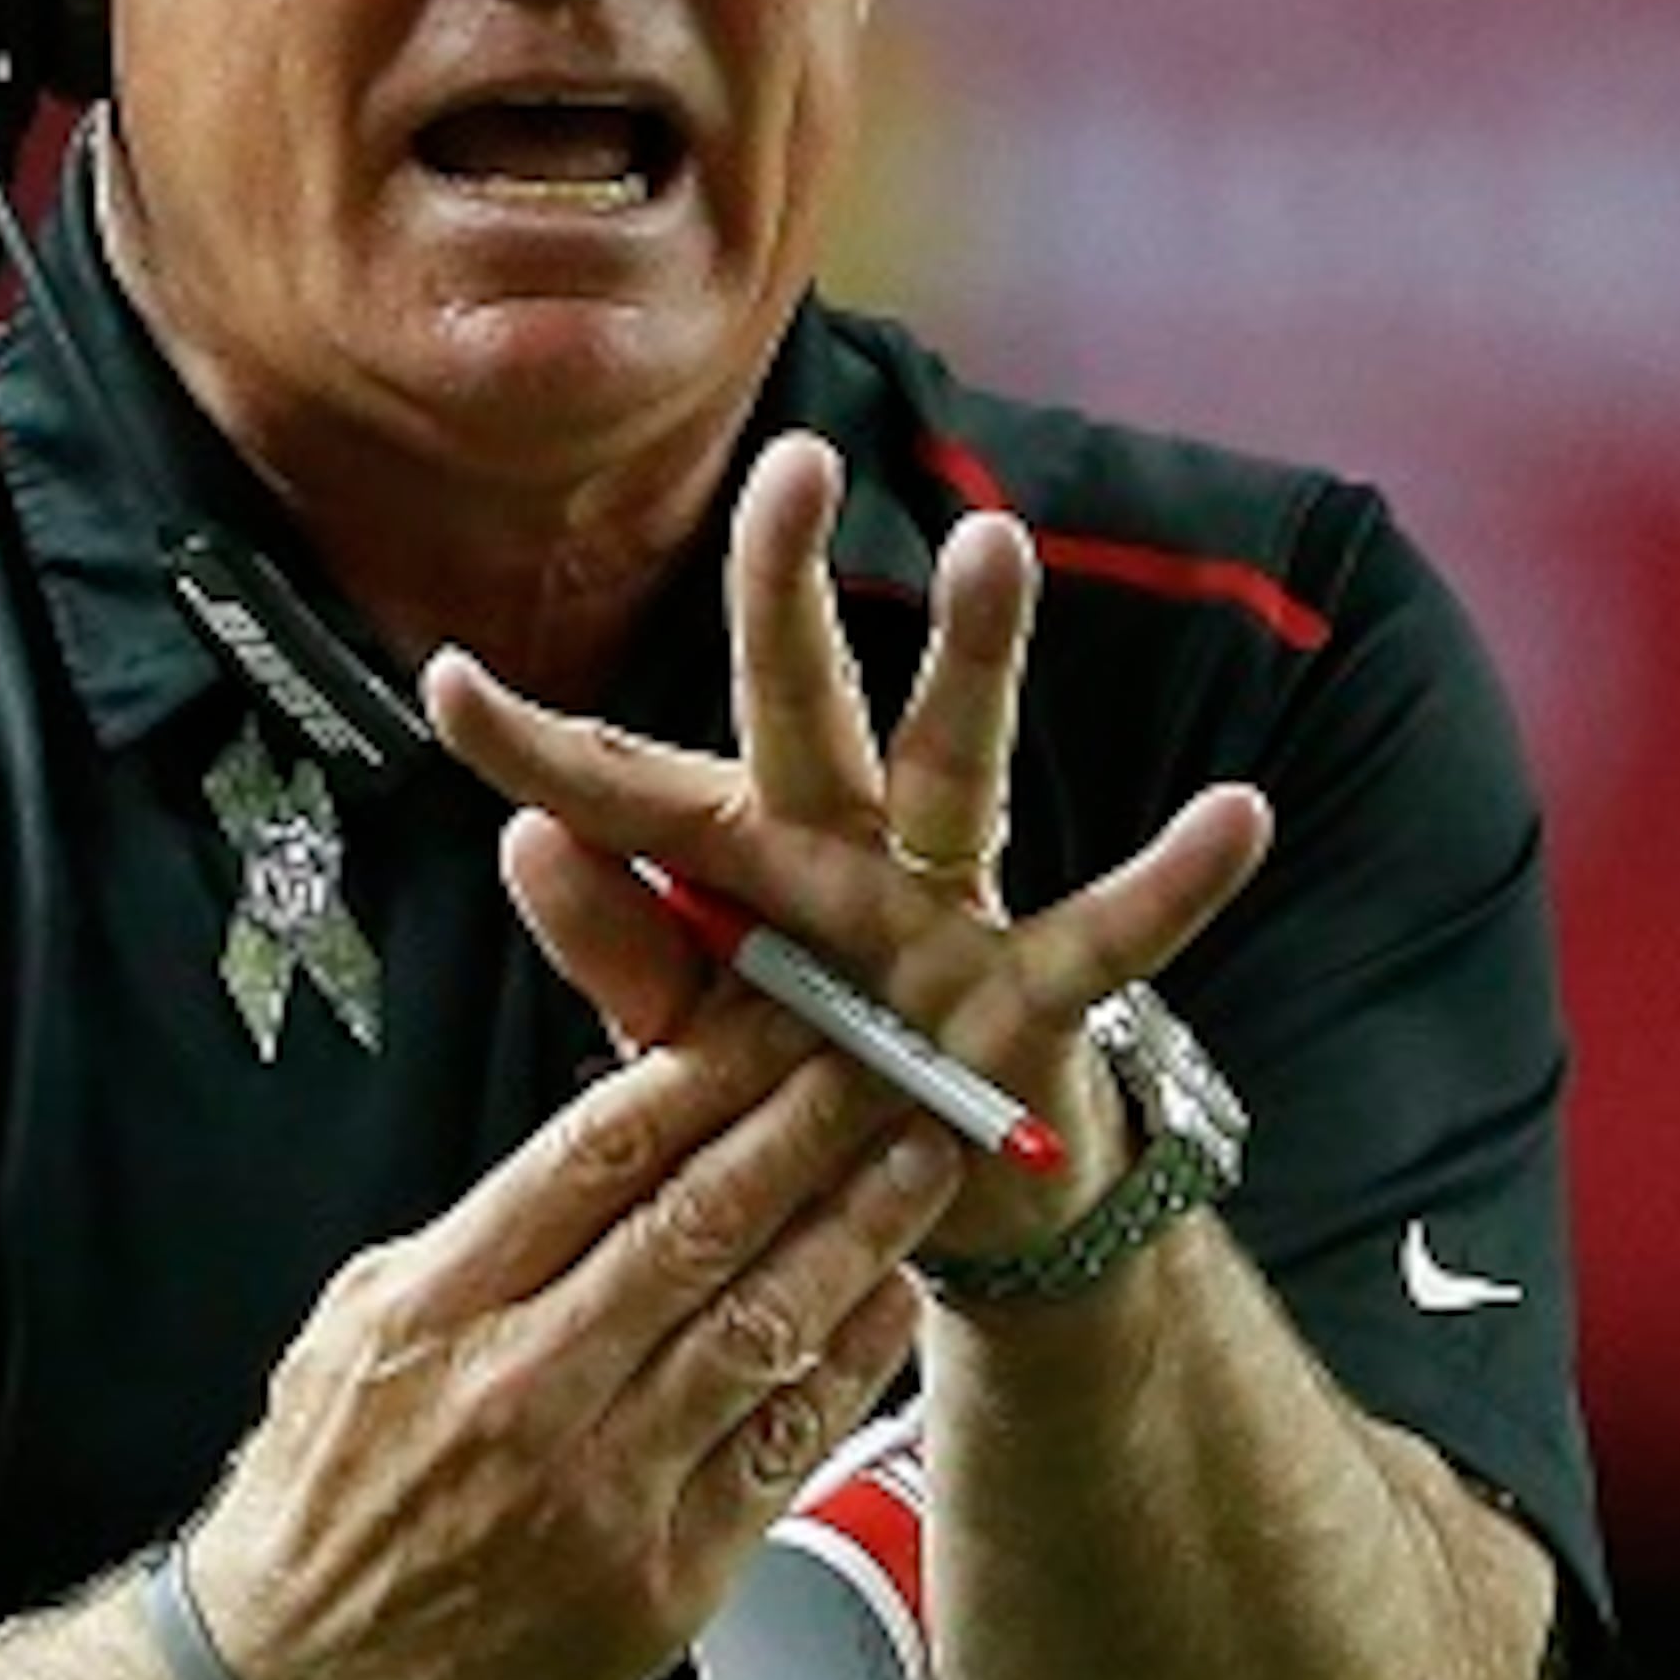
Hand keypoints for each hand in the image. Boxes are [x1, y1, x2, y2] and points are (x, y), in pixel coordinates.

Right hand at [180, 974, 972, 1679]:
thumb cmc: (326, 1510)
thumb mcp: (355, 1334)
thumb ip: (478, 1242)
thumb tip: (601, 1146)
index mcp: (435, 1310)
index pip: (599, 1151)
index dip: (713, 1063)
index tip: (783, 1006)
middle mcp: (520, 1390)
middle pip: (700, 1217)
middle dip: (811, 1117)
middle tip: (889, 1052)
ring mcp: (598, 1490)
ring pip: (761, 1322)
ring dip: (858, 1224)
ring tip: (922, 1153)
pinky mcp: (660, 1581)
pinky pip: (780, 1446)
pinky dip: (848, 1363)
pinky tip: (891, 1298)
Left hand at [420, 430, 1270, 1270]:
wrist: (943, 1217)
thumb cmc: (804, 1103)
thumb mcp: (687, 1047)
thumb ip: (619, 956)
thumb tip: (525, 840)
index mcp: (740, 875)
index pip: (623, 795)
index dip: (536, 747)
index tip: (443, 683)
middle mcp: (843, 860)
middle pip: (806, 711)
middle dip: (786, 593)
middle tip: (793, 463)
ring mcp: (947, 914)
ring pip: (960, 768)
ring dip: (977, 661)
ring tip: (998, 547)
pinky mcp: (1038, 995)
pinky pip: (1110, 933)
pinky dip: (1175, 881)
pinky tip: (1237, 818)